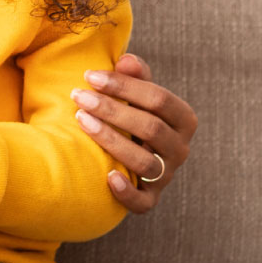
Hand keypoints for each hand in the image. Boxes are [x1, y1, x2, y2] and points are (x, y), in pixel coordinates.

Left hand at [71, 53, 198, 213]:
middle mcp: (180, 149)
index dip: (124, 86)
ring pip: (145, 162)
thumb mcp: (136, 94)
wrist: (127, 152)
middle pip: (151, 128)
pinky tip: (106, 175)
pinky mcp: (150, 198)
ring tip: (81, 121)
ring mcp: (166, 175)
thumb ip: (134, 76)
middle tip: (78, 96)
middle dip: (112, 109)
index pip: (159, 100)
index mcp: (183, 119)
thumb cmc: (131, 115)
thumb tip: (126, 60)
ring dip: (111, 141)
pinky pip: (143, 202)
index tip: (89, 76)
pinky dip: (127, 192)